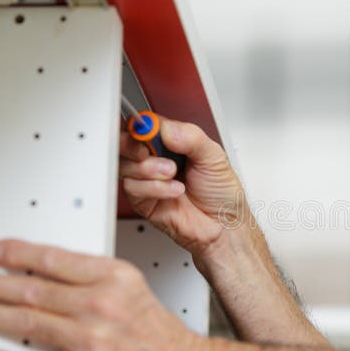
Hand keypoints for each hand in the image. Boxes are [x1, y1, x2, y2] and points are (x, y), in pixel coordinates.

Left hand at [0, 239, 209, 350]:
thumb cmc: (162, 336)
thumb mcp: (134, 290)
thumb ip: (94, 281)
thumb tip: (47, 277)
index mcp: (116, 278)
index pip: (55, 259)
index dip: (19, 253)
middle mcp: (102, 305)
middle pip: (34, 289)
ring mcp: (92, 340)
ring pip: (28, 323)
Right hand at [119, 119, 249, 256]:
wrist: (224, 224)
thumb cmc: (221, 192)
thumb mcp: (213, 156)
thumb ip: (191, 137)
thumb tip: (166, 129)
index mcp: (172, 143)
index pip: (145, 126)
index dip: (141, 126)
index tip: (147, 130)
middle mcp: (157, 160)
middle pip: (126, 144)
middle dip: (133, 146)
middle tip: (148, 151)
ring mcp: (149, 180)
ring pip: (125, 166)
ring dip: (148, 169)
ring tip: (172, 173)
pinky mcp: (144, 201)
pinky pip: (134, 189)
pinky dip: (154, 188)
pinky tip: (174, 190)